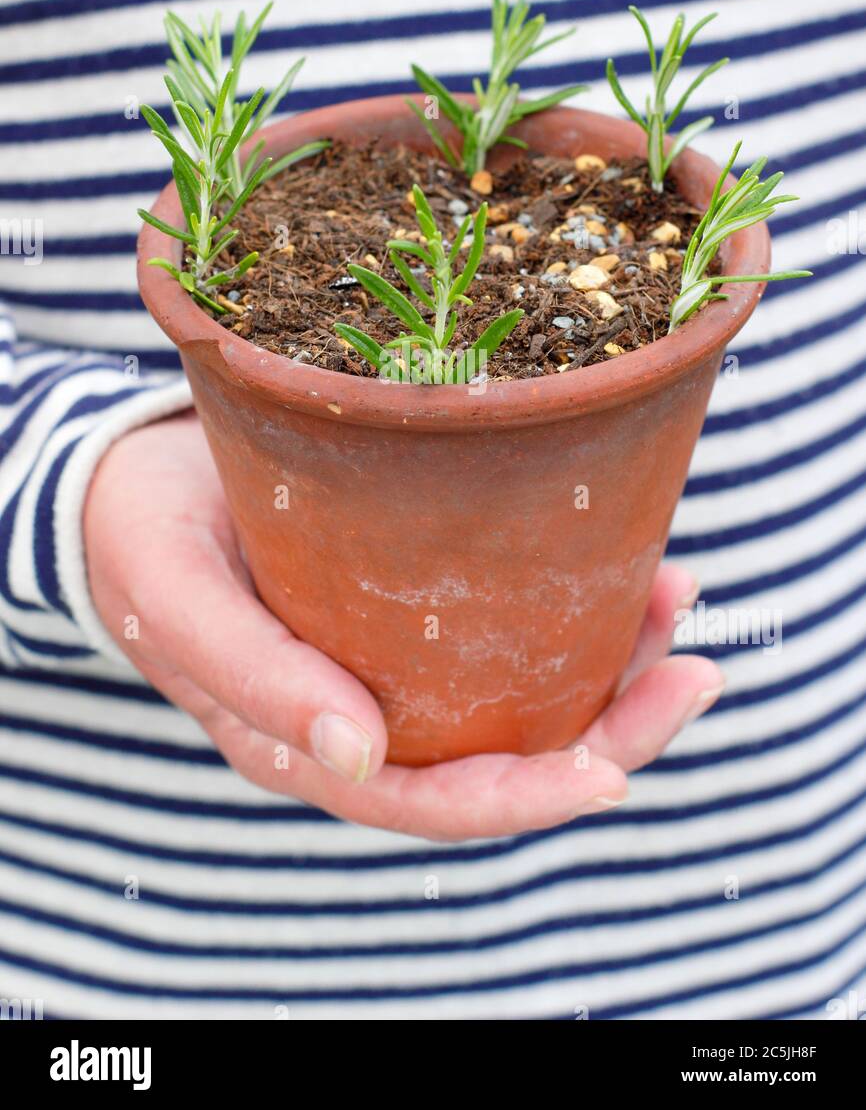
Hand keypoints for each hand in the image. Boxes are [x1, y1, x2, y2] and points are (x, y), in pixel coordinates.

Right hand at [84, 413, 722, 840]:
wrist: (132, 475)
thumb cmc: (145, 540)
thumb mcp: (179, 604)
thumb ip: (254, 680)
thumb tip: (358, 757)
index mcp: (307, 742)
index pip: (429, 801)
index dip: (522, 800)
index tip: (610, 771)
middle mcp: (367, 715)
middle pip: (502, 756)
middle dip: (610, 732)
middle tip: (696, 674)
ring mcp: (395, 662)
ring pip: (520, 691)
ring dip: (612, 662)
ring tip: (679, 597)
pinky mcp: (412, 602)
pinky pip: (506, 624)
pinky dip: (574, 602)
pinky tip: (631, 562)